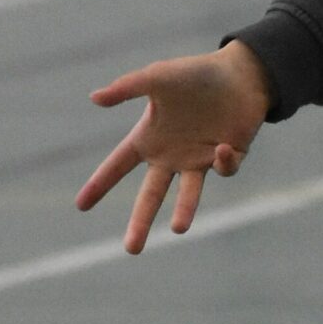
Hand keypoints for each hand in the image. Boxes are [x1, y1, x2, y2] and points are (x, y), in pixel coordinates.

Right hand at [76, 41, 271, 253]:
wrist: (241, 74)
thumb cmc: (194, 73)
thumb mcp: (158, 77)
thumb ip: (128, 87)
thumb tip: (94, 98)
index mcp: (149, 138)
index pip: (118, 166)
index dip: (100, 184)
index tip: (81, 206)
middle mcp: (171, 155)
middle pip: (150, 196)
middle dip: (140, 222)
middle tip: (131, 250)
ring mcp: (200, 159)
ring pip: (189, 195)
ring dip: (185, 211)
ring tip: (179, 229)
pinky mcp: (228, 158)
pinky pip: (223, 170)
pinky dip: (223, 163)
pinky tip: (221, 146)